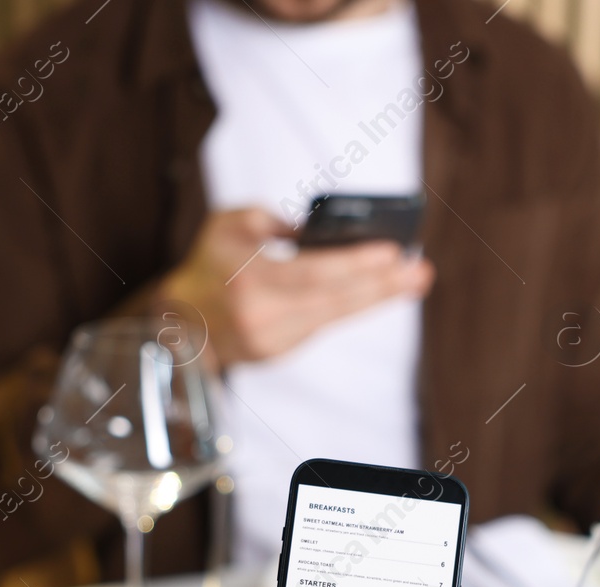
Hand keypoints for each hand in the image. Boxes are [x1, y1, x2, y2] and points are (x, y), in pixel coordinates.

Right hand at [156, 208, 432, 369]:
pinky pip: (323, 325)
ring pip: (335, 317)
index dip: (357, 265)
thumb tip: (322, 234)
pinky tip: (380, 292)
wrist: (178, 322)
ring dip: (377, 298)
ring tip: (414, 281)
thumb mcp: (229, 224)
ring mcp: (272, 341)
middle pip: (335, 301)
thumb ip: (274, 221)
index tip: (393, 252)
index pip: (314, 274)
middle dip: (383, 285)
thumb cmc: (208, 263)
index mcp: (249, 280)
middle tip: (421, 271)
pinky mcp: (279, 353)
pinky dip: (351, 308)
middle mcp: (263, 317)